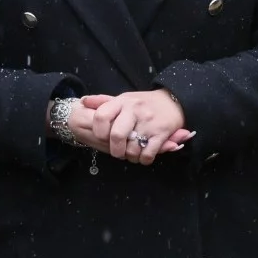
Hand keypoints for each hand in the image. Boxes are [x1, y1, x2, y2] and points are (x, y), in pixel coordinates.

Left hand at [78, 90, 192, 164]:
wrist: (173, 101)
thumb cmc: (144, 103)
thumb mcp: (123, 98)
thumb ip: (103, 102)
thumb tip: (83, 102)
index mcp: (122, 102)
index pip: (102, 116)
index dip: (99, 131)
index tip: (103, 137)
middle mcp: (134, 110)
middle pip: (116, 136)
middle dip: (115, 150)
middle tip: (118, 152)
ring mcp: (149, 122)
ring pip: (132, 149)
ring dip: (131, 156)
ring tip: (132, 152)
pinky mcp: (162, 133)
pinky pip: (147, 154)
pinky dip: (143, 159)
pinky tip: (143, 155)